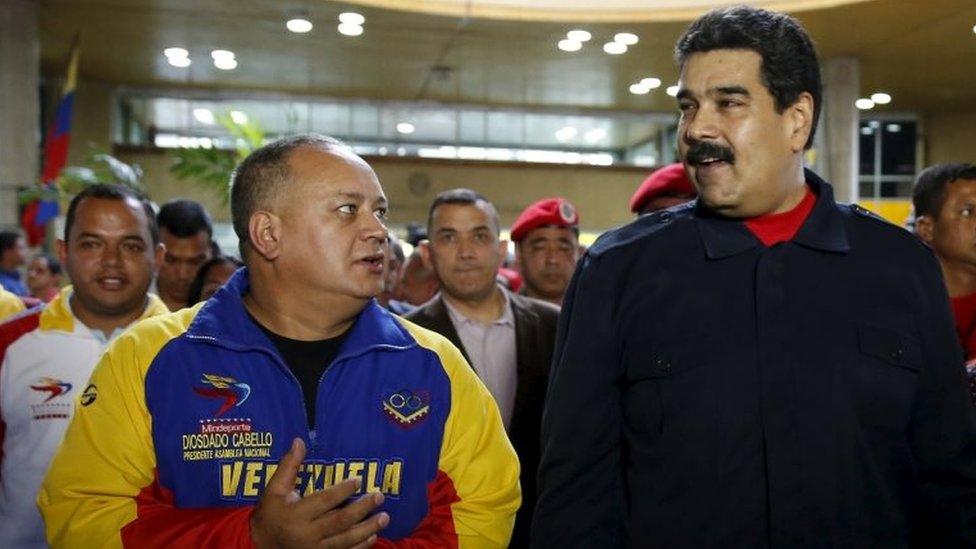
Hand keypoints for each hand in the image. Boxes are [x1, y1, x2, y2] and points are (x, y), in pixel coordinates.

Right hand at [251, 438, 389, 547]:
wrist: (259, 546)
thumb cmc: (269, 514)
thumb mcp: (274, 489)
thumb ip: (288, 466)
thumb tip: (299, 440)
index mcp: (296, 514)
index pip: (324, 500)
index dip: (343, 490)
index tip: (359, 480)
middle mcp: (307, 534)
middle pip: (340, 521)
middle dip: (362, 509)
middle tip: (379, 496)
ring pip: (345, 540)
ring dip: (367, 529)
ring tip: (384, 518)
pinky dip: (360, 547)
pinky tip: (373, 537)